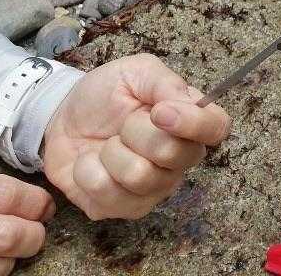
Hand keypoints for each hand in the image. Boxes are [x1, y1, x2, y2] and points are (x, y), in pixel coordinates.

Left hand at [42, 54, 230, 220]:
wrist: (62, 117)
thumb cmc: (105, 93)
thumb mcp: (135, 71)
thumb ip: (165, 82)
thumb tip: (182, 106)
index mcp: (189, 122)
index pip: (217, 128)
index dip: (194, 123)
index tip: (159, 112)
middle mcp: (179, 160)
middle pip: (175, 155)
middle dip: (137, 132)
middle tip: (123, 124)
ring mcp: (153, 189)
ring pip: (140, 177)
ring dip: (111, 153)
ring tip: (106, 144)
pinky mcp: (122, 208)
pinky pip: (108, 196)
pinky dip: (89, 171)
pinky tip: (90, 162)